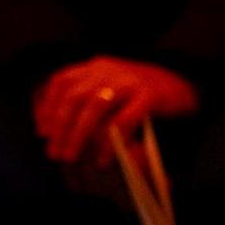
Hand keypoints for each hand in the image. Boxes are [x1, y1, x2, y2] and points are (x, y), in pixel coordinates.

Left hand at [33, 56, 195, 165]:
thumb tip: (57, 131)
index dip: (48, 106)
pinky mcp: (148, 95)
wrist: (182, 82)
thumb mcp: (109, 88)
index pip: (61, 81)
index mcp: (95, 66)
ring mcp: (128, 81)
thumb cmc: (139, 92)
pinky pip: (124, 120)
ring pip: (95, 107)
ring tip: (72, 156)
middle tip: (55, 152)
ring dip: (79, 134)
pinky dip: (110, 141)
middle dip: (60, 126)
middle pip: (74, 96)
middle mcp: (108, 70)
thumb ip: (86, 102)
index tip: (42, 131)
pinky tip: (103, 157)